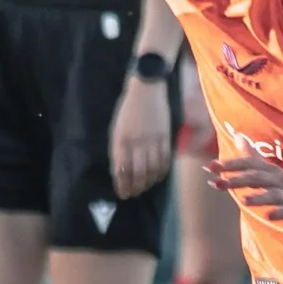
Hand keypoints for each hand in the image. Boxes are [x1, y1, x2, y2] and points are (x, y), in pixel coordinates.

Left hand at [110, 77, 173, 198]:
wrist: (146, 89)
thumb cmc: (128, 109)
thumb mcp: (117, 128)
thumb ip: (118, 148)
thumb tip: (120, 169)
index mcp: (121, 140)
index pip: (120, 169)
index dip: (121, 184)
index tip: (122, 193)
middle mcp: (136, 143)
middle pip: (137, 173)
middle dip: (135, 187)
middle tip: (134, 194)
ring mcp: (152, 141)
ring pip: (152, 170)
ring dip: (148, 183)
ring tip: (144, 188)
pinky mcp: (165, 138)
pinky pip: (164, 161)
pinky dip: (161, 173)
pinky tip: (157, 177)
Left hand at [207, 153, 282, 233]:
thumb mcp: (270, 173)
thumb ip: (253, 156)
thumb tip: (237, 135)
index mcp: (271, 171)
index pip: (249, 164)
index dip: (230, 164)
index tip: (209, 167)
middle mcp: (280, 180)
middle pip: (258, 177)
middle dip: (237, 179)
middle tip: (217, 183)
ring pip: (274, 194)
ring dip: (259, 196)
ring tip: (243, 200)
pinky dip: (279, 213)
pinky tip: (268, 216)